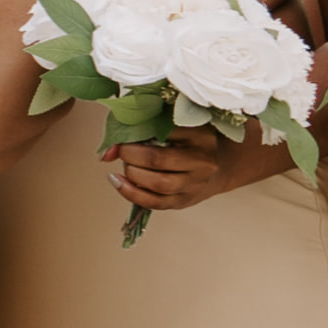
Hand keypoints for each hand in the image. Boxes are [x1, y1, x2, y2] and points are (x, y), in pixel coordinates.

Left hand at [105, 127, 279, 216]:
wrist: (221, 165)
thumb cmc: (190, 140)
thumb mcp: (175, 124)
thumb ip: (142, 127)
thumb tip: (106, 152)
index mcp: (200, 134)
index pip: (162, 130)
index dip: (135, 132)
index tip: (121, 131)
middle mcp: (202, 161)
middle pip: (157, 159)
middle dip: (130, 155)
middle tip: (122, 149)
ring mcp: (196, 184)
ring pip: (158, 184)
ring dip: (132, 174)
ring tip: (126, 164)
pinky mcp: (185, 201)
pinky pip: (155, 203)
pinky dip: (131, 193)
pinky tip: (118, 182)